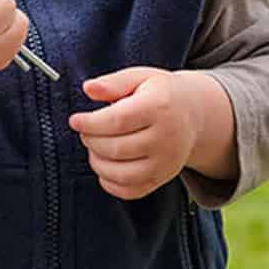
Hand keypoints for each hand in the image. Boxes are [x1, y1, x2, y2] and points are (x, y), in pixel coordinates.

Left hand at [69, 67, 216, 199]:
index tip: (75, 120)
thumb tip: (88, 88)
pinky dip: (109, 182)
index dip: (90, 123)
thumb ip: (113, 82)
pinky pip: (129, 191)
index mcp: (159, 107)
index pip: (117, 121)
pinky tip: (106, 164)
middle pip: (116, 148)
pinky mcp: (161, 179)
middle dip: (91, 140)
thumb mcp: (140, 77)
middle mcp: (166, 138)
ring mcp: (165, 163)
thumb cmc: (160, 94)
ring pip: (121, 174)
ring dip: (97, 162)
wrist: (193, 115)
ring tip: (95, 147)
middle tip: (86, 131)